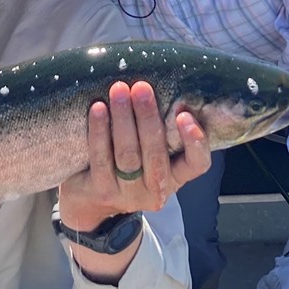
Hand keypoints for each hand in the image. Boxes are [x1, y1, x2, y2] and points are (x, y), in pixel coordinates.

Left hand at [57, 80, 211, 279]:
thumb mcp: (151, 155)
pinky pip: (101, 157)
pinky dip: (99, 131)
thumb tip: (166, 86)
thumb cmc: (128, 166)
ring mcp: (128, 194)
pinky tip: (98, 109)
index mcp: (176, 177)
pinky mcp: (102, 191)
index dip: (195, 142)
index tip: (185, 114)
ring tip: (119, 91)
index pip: (197, 164)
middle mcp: (156, 190)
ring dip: (123, 118)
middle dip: (148, 117)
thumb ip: (162, 132)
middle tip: (141, 88)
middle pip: (155, 153)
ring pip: (128, 154)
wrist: (91, 203)